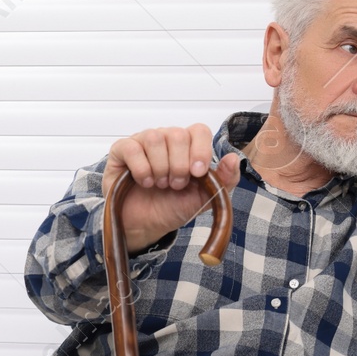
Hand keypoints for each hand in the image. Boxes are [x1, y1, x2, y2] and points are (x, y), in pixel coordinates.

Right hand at [103, 124, 241, 251]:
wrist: (145, 225)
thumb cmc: (172, 207)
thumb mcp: (204, 198)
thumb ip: (224, 180)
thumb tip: (234, 158)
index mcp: (188, 146)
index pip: (198, 130)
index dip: (200, 150)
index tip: (197, 173)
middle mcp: (165, 139)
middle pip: (177, 134)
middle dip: (179, 165)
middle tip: (175, 185)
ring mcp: (143, 142)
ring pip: (155, 138)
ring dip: (160, 167)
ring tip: (160, 184)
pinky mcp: (122, 151)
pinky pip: (132, 148)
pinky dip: (141, 169)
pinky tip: (144, 182)